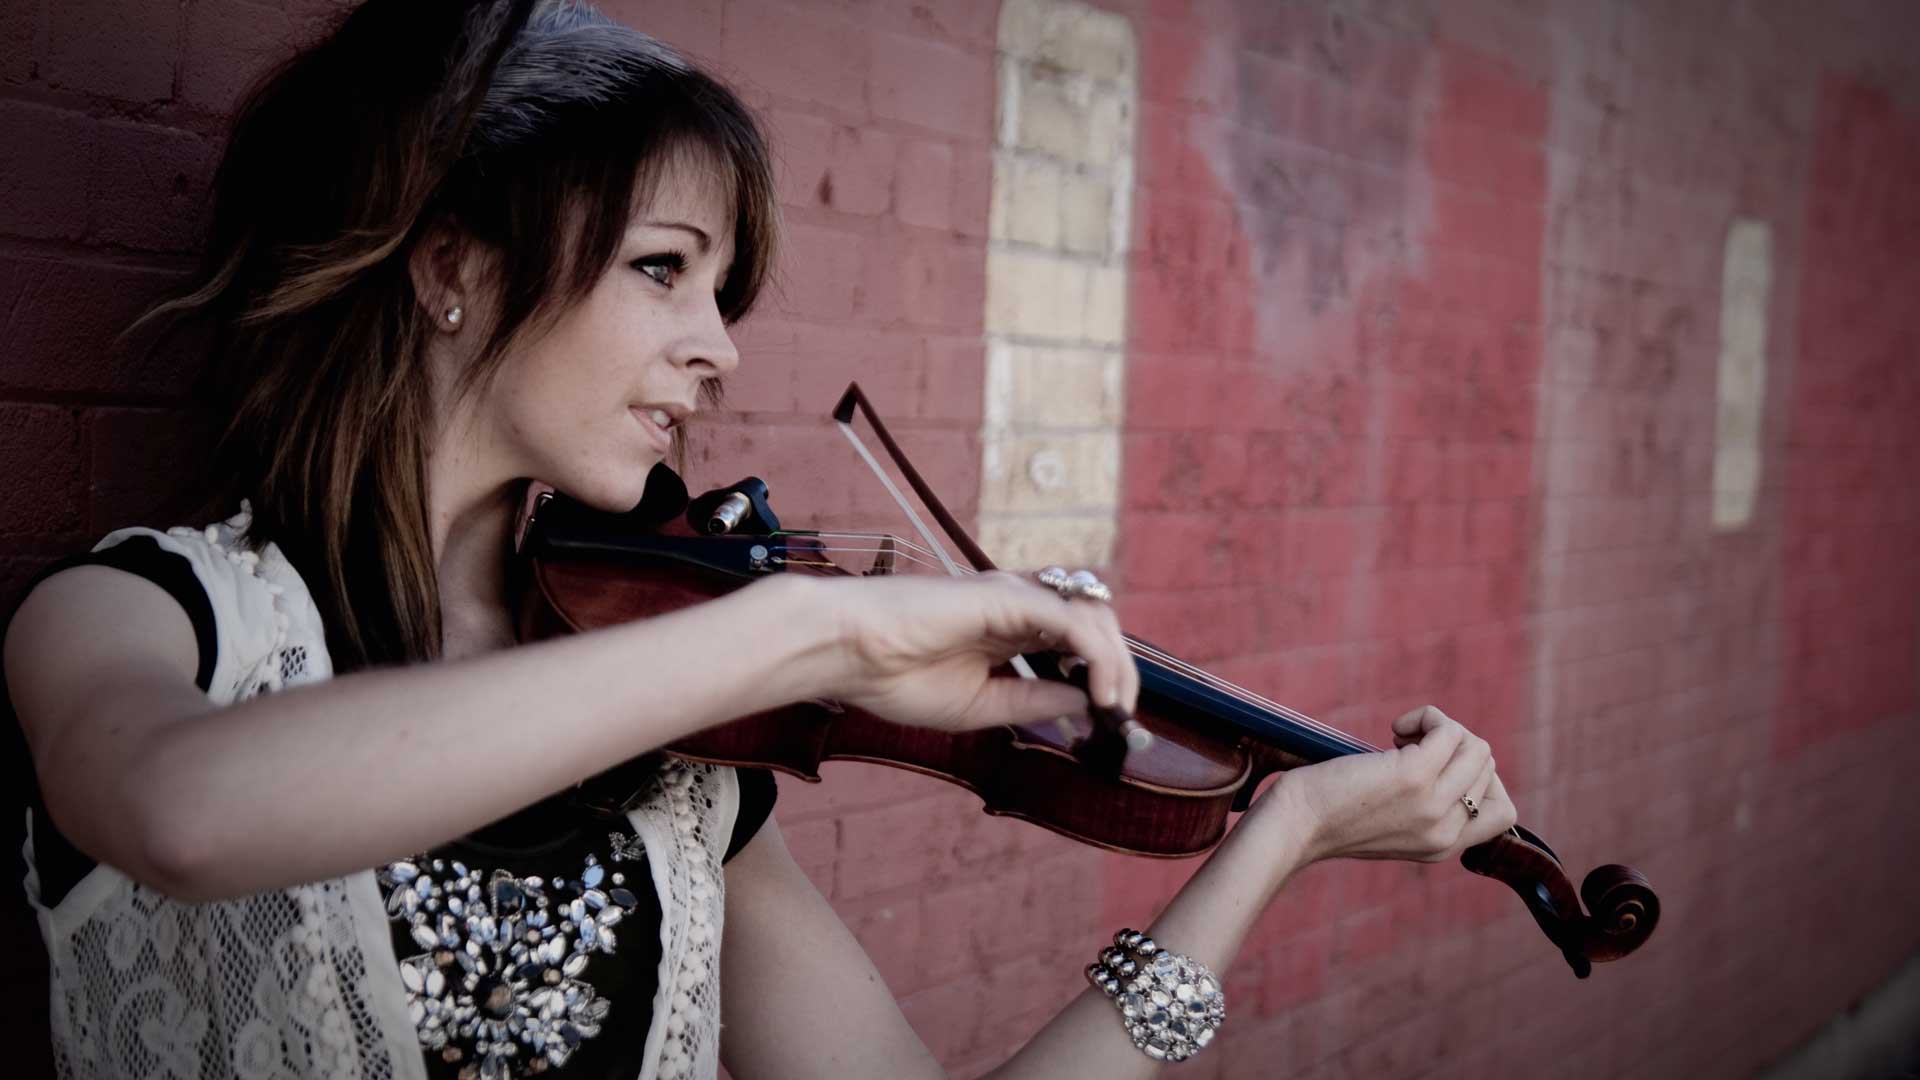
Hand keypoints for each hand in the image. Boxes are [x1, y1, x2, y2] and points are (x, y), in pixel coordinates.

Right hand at [814, 571, 1139, 732]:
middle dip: (1122, 670)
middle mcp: (1018, 607)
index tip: (1113, 722)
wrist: (847, 651)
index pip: (1077, 643)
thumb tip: (1087, 703)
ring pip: (1093, 616)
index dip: (1104, 677)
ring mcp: (1014, 596)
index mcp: (1009, 631)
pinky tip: (1098, 692)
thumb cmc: (895, 676)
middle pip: (1096, 624)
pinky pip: (1071, 621)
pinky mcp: (1008, 596)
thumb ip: (1034, 701)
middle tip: (1122, 717)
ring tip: (1114, 707)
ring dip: (1117, 664)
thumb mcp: (981, 706)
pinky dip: (1096, 656)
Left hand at [1255, 705, 1517, 863]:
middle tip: (1409, 749)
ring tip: (1402, 739)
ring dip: (1442, 729)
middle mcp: (1446, 831)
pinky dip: (1426, 716)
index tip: (1438, 768)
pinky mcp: (1414, 775)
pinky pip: (1448, 729)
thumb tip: (1455, 752)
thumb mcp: (1391, 825)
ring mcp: (1434, 804)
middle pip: (1488, 768)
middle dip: (1455, 747)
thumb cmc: (1327, 815)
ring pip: (1476, 747)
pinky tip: (1394, 728)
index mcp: (1443, 847)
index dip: (1479, 780)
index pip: (1503, 813)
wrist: (1293, 826)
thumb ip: (1426, 807)